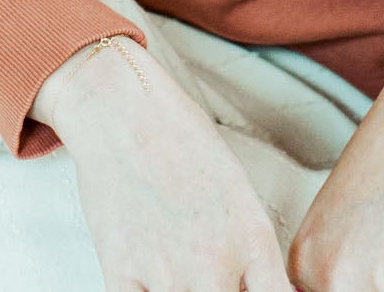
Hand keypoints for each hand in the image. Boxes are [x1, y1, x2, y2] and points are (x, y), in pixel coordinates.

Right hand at [32, 36, 293, 291]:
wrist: (123, 110)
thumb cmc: (181, 139)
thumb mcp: (238, 192)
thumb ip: (252, 251)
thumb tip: (262, 288)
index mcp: (253, 238)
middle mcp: (215, 261)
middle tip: (215, 280)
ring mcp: (167, 271)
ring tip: (180, 276)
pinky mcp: (121, 271)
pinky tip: (151, 283)